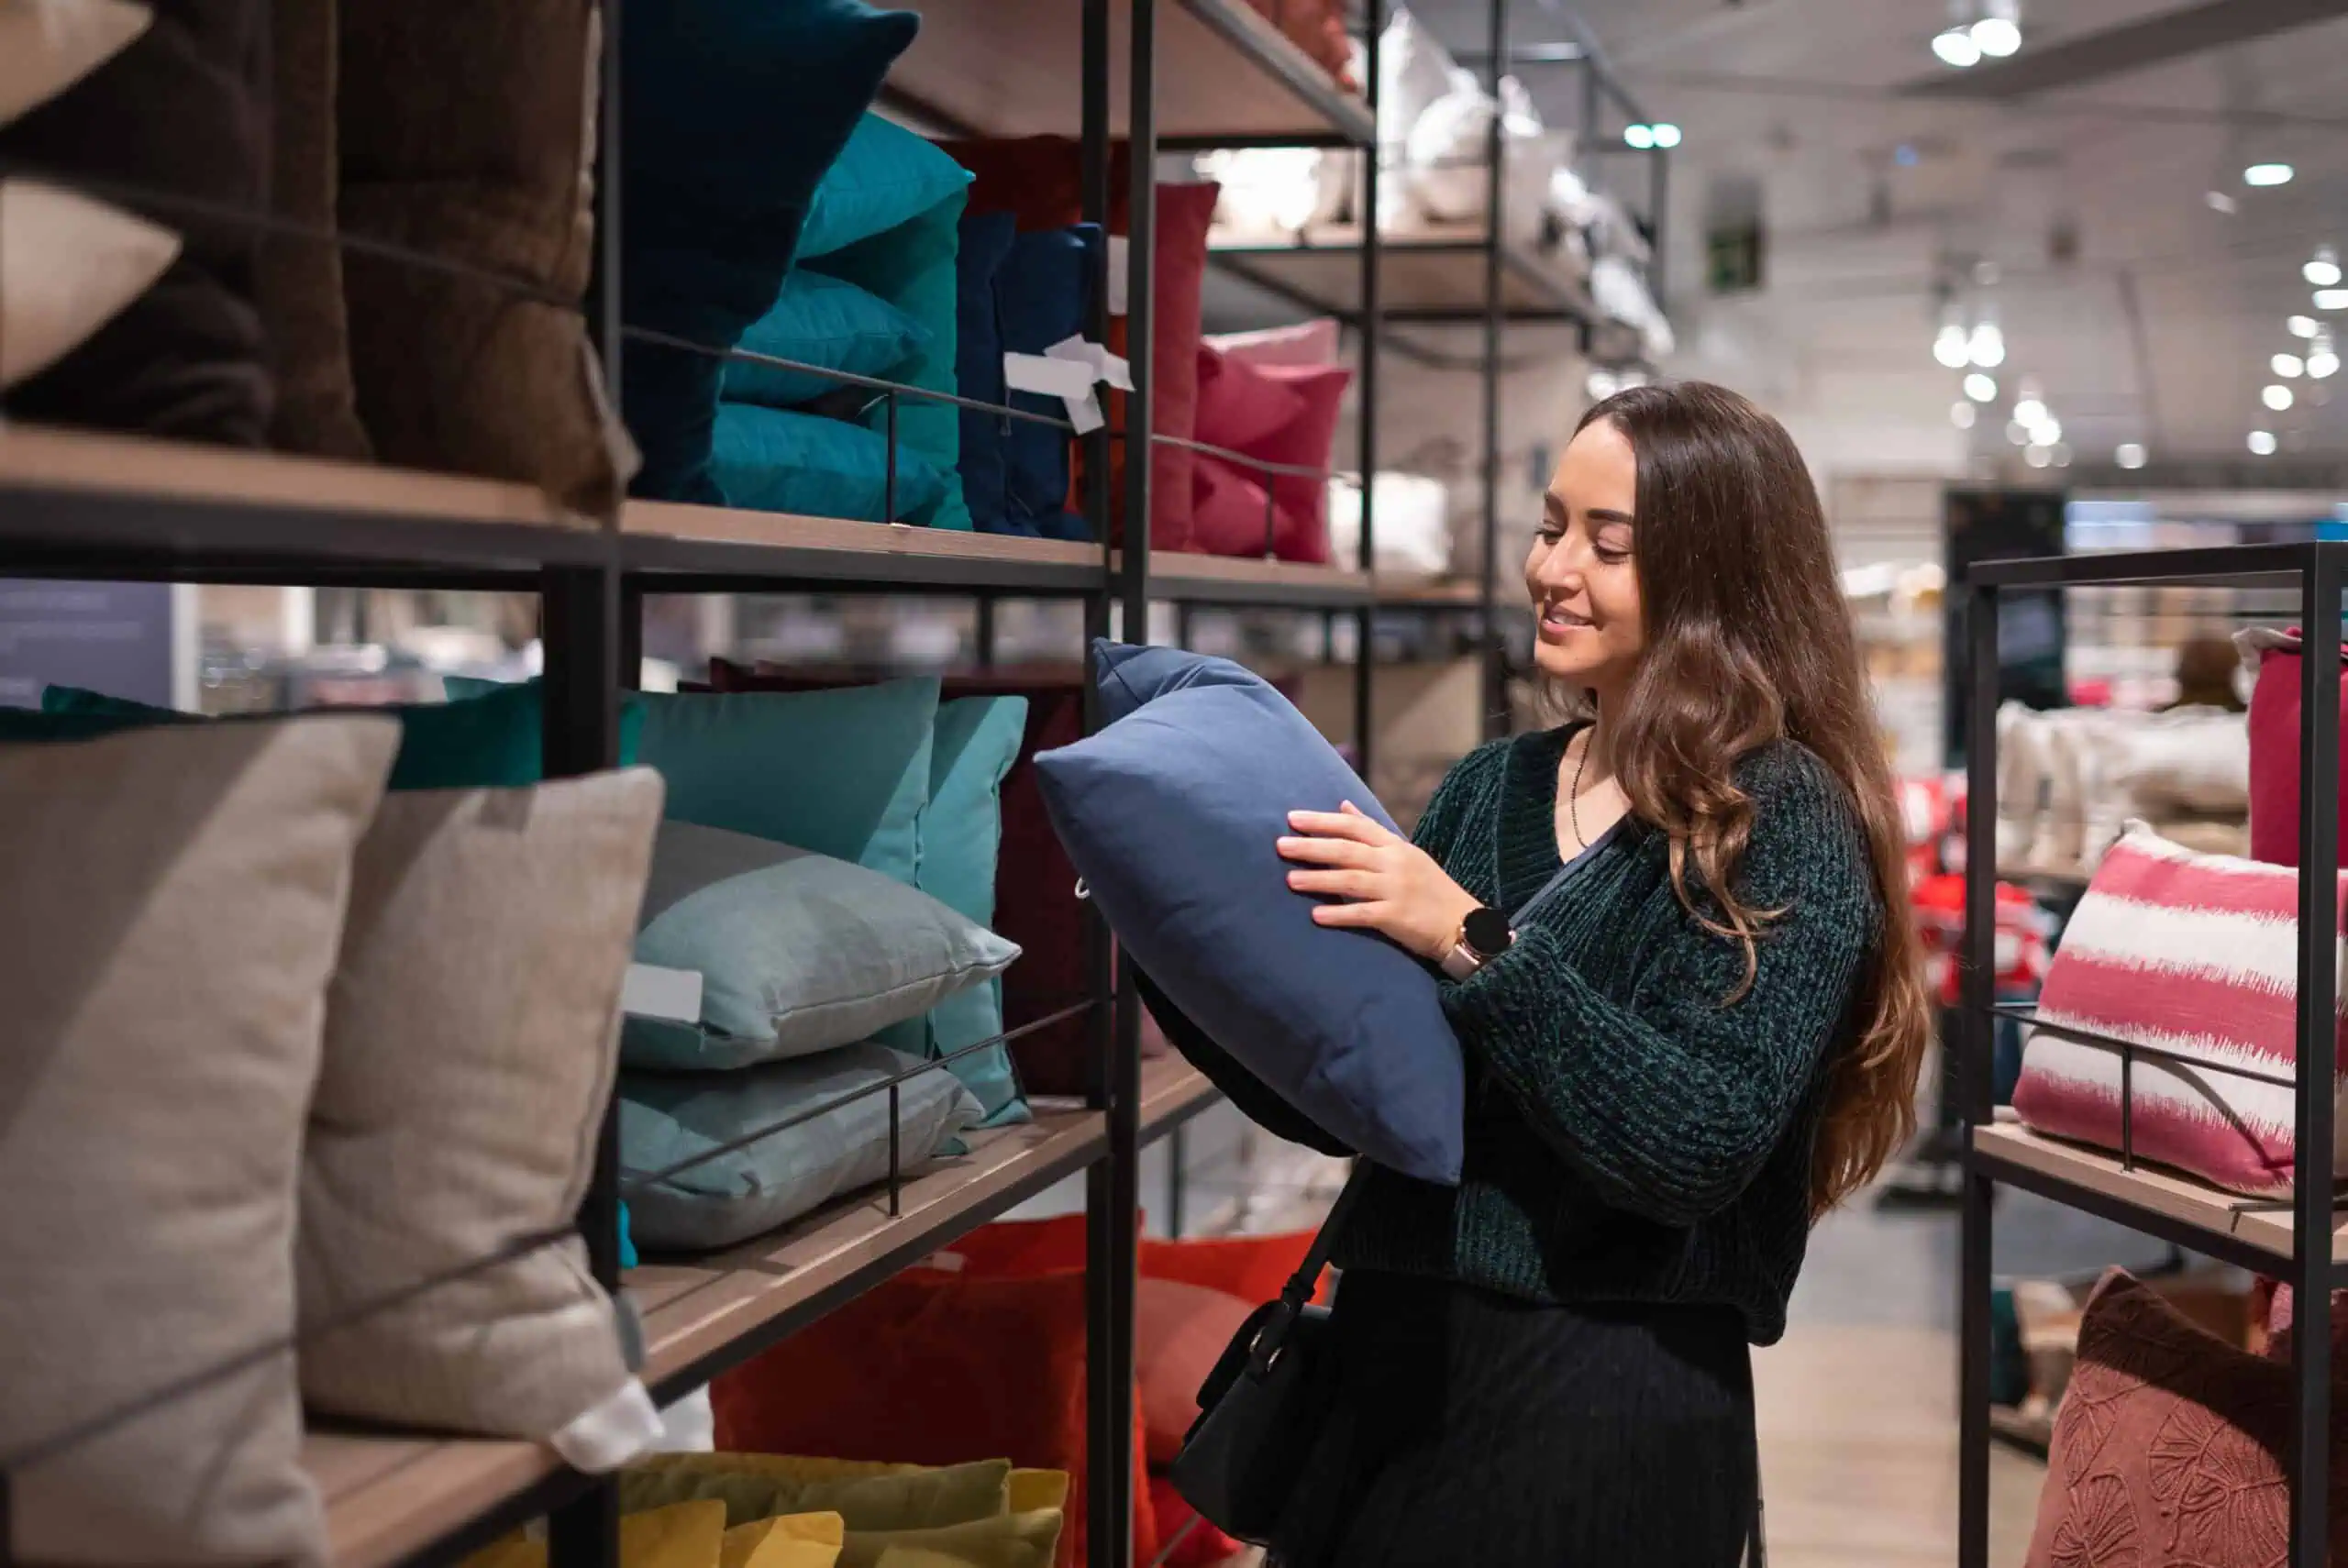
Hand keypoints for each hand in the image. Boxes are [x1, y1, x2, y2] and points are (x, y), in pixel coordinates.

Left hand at [1278, 802, 1482, 962]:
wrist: (1463, 923)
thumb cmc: (1429, 887)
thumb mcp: (1404, 852)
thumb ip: (1372, 831)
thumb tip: (1343, 804)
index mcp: (1395, 845)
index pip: (1354, 826)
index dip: (1322, 821)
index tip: (1293, 818)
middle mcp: (1395, 863)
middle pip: (1347, 850)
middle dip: (1312, 847)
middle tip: (1281, 845)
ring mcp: (1397, 889)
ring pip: (1351, 880)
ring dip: (1319, 880)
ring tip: (1290, 880)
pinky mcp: (1398, 917)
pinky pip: (1364, 914)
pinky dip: (1340, 914)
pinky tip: (1316, 915)